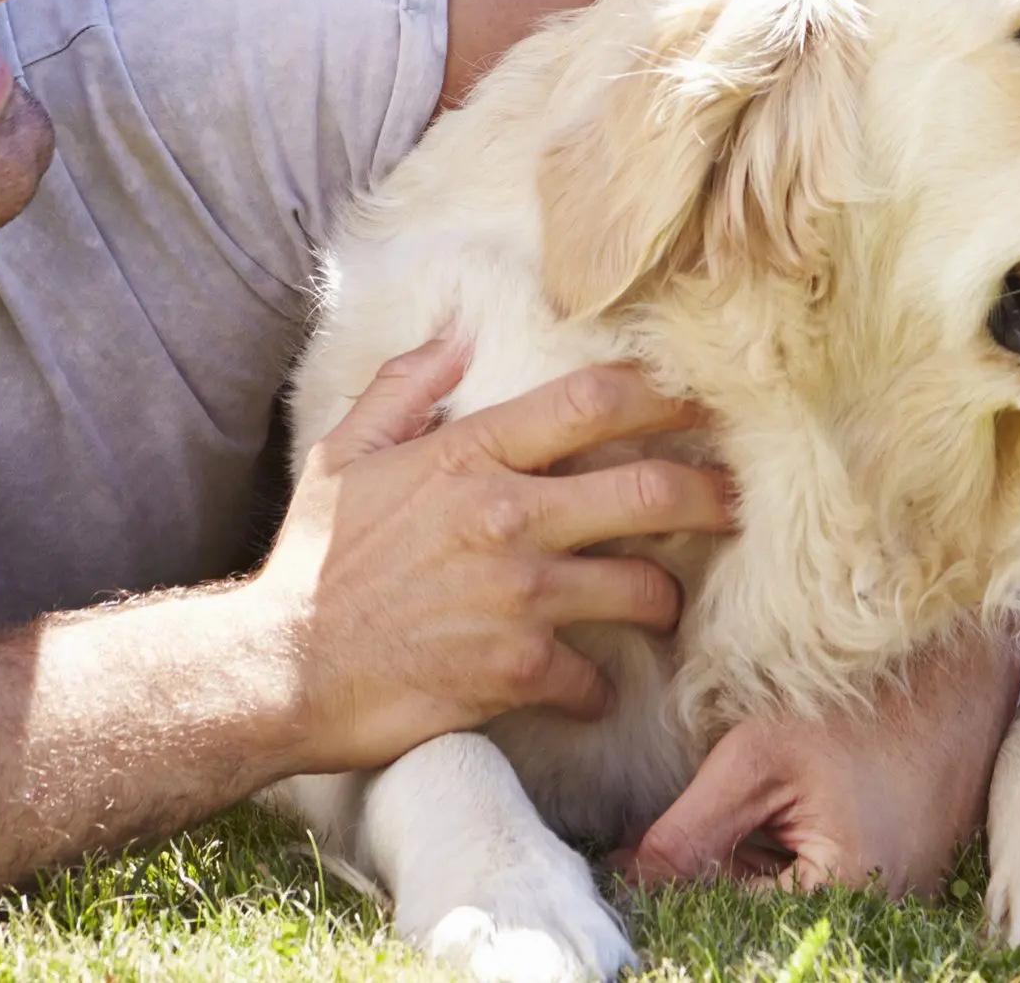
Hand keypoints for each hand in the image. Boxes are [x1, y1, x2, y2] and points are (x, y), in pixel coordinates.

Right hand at [253, 340, 732, 773]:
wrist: (283, 668)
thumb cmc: (314, 559)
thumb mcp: (345, 453)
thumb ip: (404, 387)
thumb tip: (454, 334)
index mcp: (468, 453)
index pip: (592, 401)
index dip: (661, 393)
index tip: (700, 398)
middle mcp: (507, 515)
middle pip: (650, 491)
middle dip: (710, 494)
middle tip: (735, 500)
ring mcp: (519, 597)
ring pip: (644, 587)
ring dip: (666, 597)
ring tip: (666, 600)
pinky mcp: (518, 672)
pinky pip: (598, 677)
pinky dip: (600, 685)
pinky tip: (589, 683)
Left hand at [629, 617, 1019, 895]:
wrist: (952, 670)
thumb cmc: (858, 702)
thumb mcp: (755, 760)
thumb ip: (689, 832)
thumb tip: (628, 882)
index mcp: (847, 897)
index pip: (731, 918)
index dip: (677, 887)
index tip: (628, 856)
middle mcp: (881, 916)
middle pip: (760, 915)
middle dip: (716, 870)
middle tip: (704, 807)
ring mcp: (895, 900)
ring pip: (786, 898)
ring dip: (751, 859)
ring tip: (762, 795)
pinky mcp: (898, 876)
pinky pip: (818, 879)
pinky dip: (786, 847)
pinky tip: (785, 803)